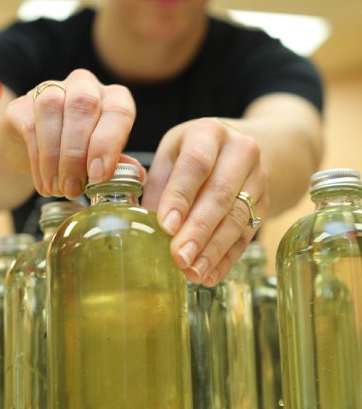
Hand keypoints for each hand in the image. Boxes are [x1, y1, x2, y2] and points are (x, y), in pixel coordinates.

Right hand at [0, 68, 137, 197]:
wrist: (35, 152)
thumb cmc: (80, 155)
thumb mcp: (104, 159)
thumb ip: (119, 164)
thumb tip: (136, 175)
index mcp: (113, 98)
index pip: (119, 110)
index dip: (108, 144)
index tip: (99, 177)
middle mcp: (85, 86)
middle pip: (83, 105)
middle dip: (78, 152)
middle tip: (75, 189)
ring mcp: (51, 90)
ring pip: (52, 109)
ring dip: (55, 156)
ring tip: (59, 189)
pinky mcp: (22, 104)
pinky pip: (30, 126)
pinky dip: (38, 161)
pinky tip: (44, 184)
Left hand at [142, 117, 268, 285]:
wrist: (240, 150)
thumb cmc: (194, 154)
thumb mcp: (172, 156)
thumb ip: (159, 187)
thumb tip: (142, 227)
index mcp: (208, 133)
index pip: (196, 165)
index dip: (181, 197)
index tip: (166, 226)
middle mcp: (240, 151)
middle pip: (220, 194)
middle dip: (198, 229)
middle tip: (179, 257)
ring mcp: (258, 177)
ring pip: (237, 217)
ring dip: (213, 249)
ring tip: (192, 272)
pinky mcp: (266, 203)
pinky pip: (247, 235)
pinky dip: (226, 258)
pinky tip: (209, 275)